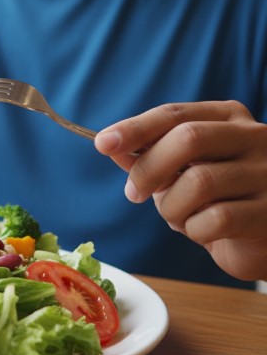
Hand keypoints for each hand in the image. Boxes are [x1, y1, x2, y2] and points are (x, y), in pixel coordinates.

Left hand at [94, 100, 266, 280]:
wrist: (261, 240)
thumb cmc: (216, 200)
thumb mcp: (178, 174)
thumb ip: (147, 157)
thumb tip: (109, 144)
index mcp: (228, 118)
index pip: (175, 114)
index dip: (135, 128)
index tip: (103, 144)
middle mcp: (255, 137)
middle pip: (188, 138)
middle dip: (149, 169)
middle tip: (134, 193)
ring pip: (200, 181)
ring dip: (172, 207)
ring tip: (179, 217)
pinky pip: (217, 218)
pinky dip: (195, 229)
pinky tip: (203, 232)